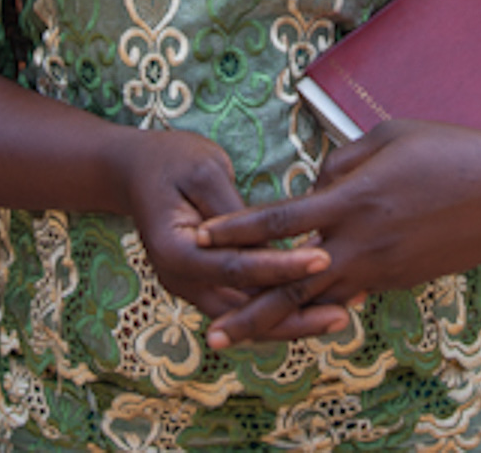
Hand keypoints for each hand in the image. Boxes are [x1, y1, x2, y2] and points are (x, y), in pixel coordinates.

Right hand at [114, 126, 350, 329]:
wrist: (134, 170)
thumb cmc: (170, 160)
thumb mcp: (205, 170)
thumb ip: (236, 212)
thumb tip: (275, 241)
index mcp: (176, 252)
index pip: (237, 268)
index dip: (283, 266)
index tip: (325, 258)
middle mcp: (180, 280)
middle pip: (244, 310)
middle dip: (295, 314)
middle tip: (346, 310)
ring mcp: (190, 287)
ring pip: (246, 316)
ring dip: (291, 319)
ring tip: (340, 315)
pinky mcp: (204, 283)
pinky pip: (243, 303)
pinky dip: (275, 306)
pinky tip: (312, 304)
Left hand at [194, 118, 480, 346]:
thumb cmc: (450, 150)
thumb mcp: (388, 136)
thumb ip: (341, 161)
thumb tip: (315, 183)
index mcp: (354, 199)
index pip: (280, 220)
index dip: (237, 230)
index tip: (201, 238)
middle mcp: (363, 242)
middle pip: (292, 282)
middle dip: (248, 310)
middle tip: (209, 333)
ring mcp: (384, 267)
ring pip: (320, 298)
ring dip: (282, 316)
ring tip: (245, 333)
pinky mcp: (402, 279)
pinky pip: (353, 289)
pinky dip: (325, 298)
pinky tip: (305, 306)